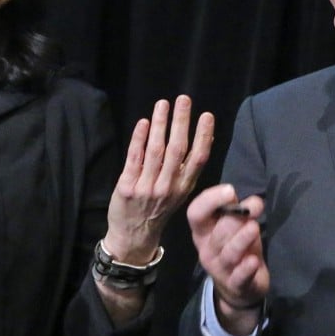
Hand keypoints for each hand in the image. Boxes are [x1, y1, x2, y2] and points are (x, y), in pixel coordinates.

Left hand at [103, 95, 213, 262]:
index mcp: (184, 188)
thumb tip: (204, 137)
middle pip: (177, 149)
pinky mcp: (127, 187)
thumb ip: (188, 168)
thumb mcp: (179, 193)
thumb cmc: (158, 209)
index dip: (204, 136)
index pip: (198, 159)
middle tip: (184, 100)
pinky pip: (134, 158)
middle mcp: (168, 187)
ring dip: (160, 124)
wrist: (133, 235)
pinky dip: (139, 138)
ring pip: (156, 150)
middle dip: (181, 122)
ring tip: (163, 104)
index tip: (207, 116)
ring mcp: (147, 187)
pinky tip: (144, 123)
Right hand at [187, 184, 267, 329]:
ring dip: (242, 239)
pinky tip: (253, 261)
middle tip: (252, 209)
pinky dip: (246, 268)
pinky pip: (239, 276)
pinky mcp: (235, 285)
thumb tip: (253, 201)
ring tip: (254, 227)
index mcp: (203, 231)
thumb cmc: (235, 248)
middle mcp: (207, 249)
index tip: (230, 190)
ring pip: (229, 253)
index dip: (209, 200)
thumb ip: (240, 211)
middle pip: (217, 233)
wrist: (238, 288)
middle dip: (234, 219)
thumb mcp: (235, 227)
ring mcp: (220, 269)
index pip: (195, 214)